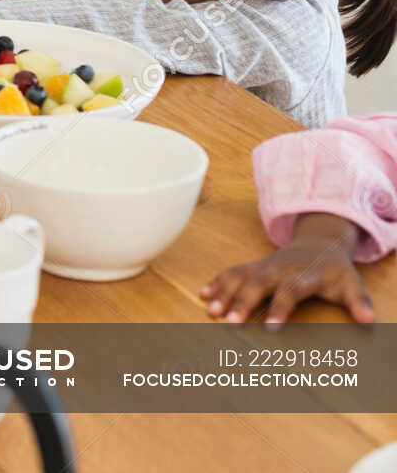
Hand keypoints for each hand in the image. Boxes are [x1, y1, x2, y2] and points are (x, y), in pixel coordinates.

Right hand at [202, 215, 374, 328]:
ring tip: (210, 311)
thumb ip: (359, 302)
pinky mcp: (254, 266)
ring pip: (240, 277)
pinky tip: (204, 294)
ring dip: (224, 292)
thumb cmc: (335, 270)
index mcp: (302, 276)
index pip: (289, 292)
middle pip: (257, 284)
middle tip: (228, 322)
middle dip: (241, 303)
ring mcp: (264, 266)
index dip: (279, 310)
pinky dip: (217, 281)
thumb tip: (368, 321)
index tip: (270, 330)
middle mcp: (279, 270)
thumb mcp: (352, 284)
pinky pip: (233, 271)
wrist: (320, 243)